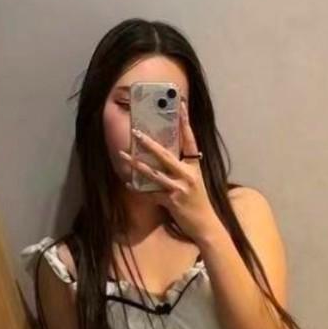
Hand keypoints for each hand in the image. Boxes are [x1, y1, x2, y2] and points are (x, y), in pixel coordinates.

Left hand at [118, 99, 221, 244]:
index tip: (180, 105)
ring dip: (136, 164)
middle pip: (165, 155)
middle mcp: (188, 175)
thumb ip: (185, 165)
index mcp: (195, 166)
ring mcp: (179, 188)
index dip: (185, 122)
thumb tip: (169, 152)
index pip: (190, 140)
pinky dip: (138, 188)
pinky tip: (127, 182)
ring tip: (123, 155)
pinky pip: (150, 193)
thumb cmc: (199, 200)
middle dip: (149, 143)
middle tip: (136, 132)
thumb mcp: (196, 179)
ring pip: (153, 173)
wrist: (205, 223)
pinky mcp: (170, 201)